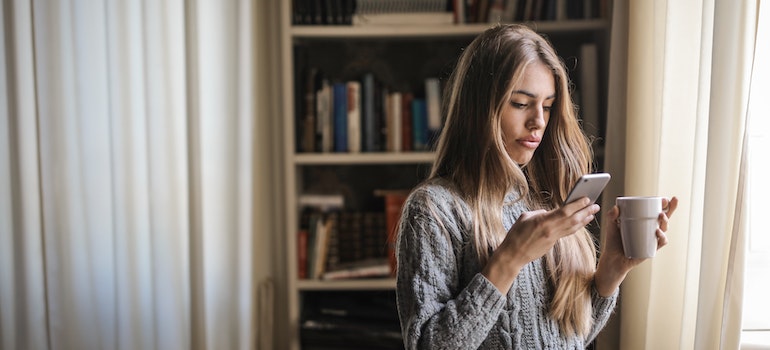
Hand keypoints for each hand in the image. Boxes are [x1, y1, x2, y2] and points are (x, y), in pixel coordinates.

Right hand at [482, 197, 600, 292]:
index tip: (587, 198)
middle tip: (596, 205)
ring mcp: (553, 238)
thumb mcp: (524, 217)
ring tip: (592, 213)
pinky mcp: (552, 244)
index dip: (578, 204)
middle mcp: (551, 230)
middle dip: (586, 212)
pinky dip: (575, 227)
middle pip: (573, 220)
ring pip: (573, 228)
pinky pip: (567, 233)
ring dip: (584, 220)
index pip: (565, 211)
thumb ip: (539, 212)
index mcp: (543, 221)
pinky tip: (580, 223)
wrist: (513, 255)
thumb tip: (548, 212)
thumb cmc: (515, 235)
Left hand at [594, 196, 678, 295]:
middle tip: (670, 201)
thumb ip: (611, 216)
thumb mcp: (611, 227)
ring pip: (664, 229)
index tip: (665, 198)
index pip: (654, 211)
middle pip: (664, 218)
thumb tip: (616, 208)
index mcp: (642, 222)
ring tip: (661, 215)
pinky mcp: (651, 249)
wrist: (612, 259)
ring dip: (666, 221)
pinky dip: (662, 237)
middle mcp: (649, 230)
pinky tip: (658, 232)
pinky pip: (661, 242)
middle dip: (670, 209)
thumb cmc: (613, 242)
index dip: (663, 204)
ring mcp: (651, 239)